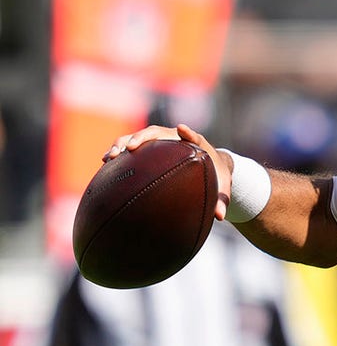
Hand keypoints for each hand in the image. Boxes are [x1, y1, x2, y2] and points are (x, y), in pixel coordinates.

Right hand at [105, 124, 232, 221]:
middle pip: (157, 132)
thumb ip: (222, 199)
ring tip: (110, 157)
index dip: (188, 133)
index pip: (193, 136)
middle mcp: (175, 139)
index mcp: (197, 145)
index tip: (181, 129)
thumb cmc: (215, 175)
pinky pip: (132, 147)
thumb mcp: (221, 187)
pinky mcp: (149, 148)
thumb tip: (220, 216)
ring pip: (139, 137)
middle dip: (143, 137)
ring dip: (123, 143)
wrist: (207, 165)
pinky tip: (106, 162)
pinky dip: (120, 151)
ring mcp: (160, 142)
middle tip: (131, 147)